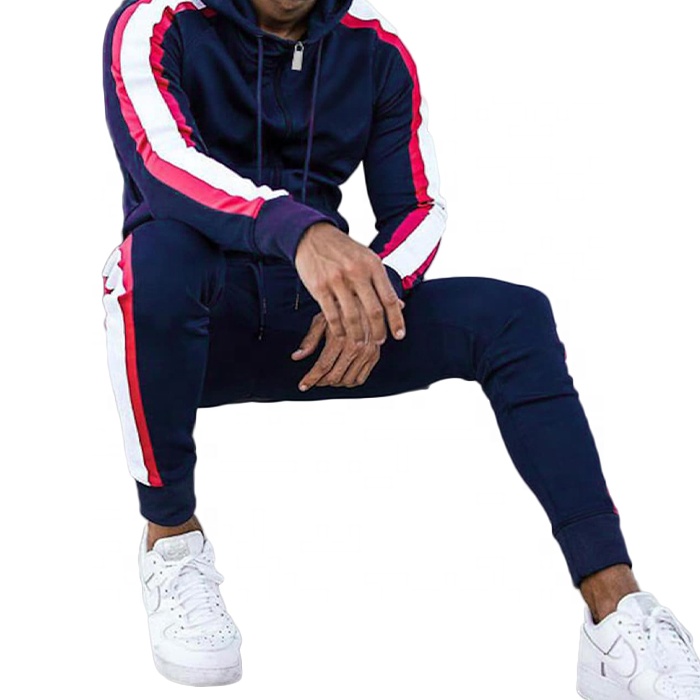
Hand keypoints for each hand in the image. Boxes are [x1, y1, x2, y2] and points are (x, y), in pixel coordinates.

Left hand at [291, 301, 404, 390]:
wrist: (367, 299)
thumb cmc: (341, 307)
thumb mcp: (322, 319)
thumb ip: (309, 340)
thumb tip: (296, 357)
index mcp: (340, 338)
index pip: (322, 366)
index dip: (310, 378)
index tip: (302, 386)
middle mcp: (356, 348)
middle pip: (334, 376)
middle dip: (320, 381)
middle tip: (313, 380)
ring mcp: (367, 353)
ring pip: (347, 380)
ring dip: (334, 382)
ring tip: (326, 377)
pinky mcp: (375, 355)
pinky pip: (360, 378)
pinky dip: (349, 381)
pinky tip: (341, 376)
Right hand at [294, 222, 405, 344]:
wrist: (313, 235)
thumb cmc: (344, 251)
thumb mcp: (367, 258)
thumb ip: (381, 281)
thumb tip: (400, 304)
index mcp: (373, 265)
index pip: (389, 298)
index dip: (396, 320)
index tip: (399, 335)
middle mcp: (357, 271)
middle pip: (374, 310)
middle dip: (379, 331)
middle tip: (380, 341)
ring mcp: (337, 279)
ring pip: (352, 316)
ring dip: (358, 334)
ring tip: (361, 343)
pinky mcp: (319, 287)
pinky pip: (332, 315)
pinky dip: (338, 329)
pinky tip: (341, 335)